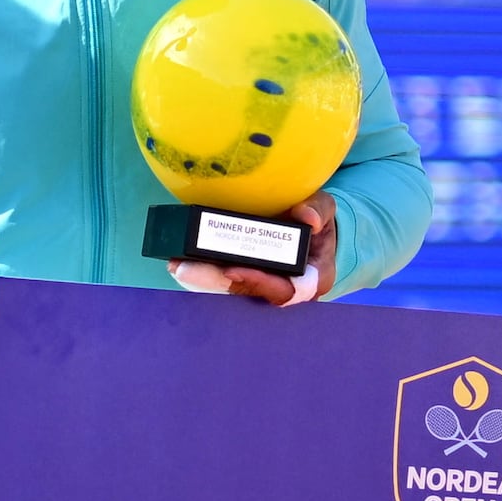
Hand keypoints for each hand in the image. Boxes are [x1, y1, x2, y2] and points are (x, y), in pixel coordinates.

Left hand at [172, 189, 335, 308]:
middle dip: (215, 280)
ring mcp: (263, 282)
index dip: (258, 282)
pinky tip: (178, 259)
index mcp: (310, 279)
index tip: (232, 270)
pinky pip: (224, 275)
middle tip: (184, 268)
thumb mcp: (326, 210)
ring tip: (175, 264)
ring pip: (232, 285)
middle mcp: (284, 287)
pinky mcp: (247, 273)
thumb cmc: (320, 221)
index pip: (286, 290)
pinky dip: (202, 268)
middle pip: (248, 289)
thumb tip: (307, 217)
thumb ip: (319, 210)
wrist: (314, 227)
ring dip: (202, 278)